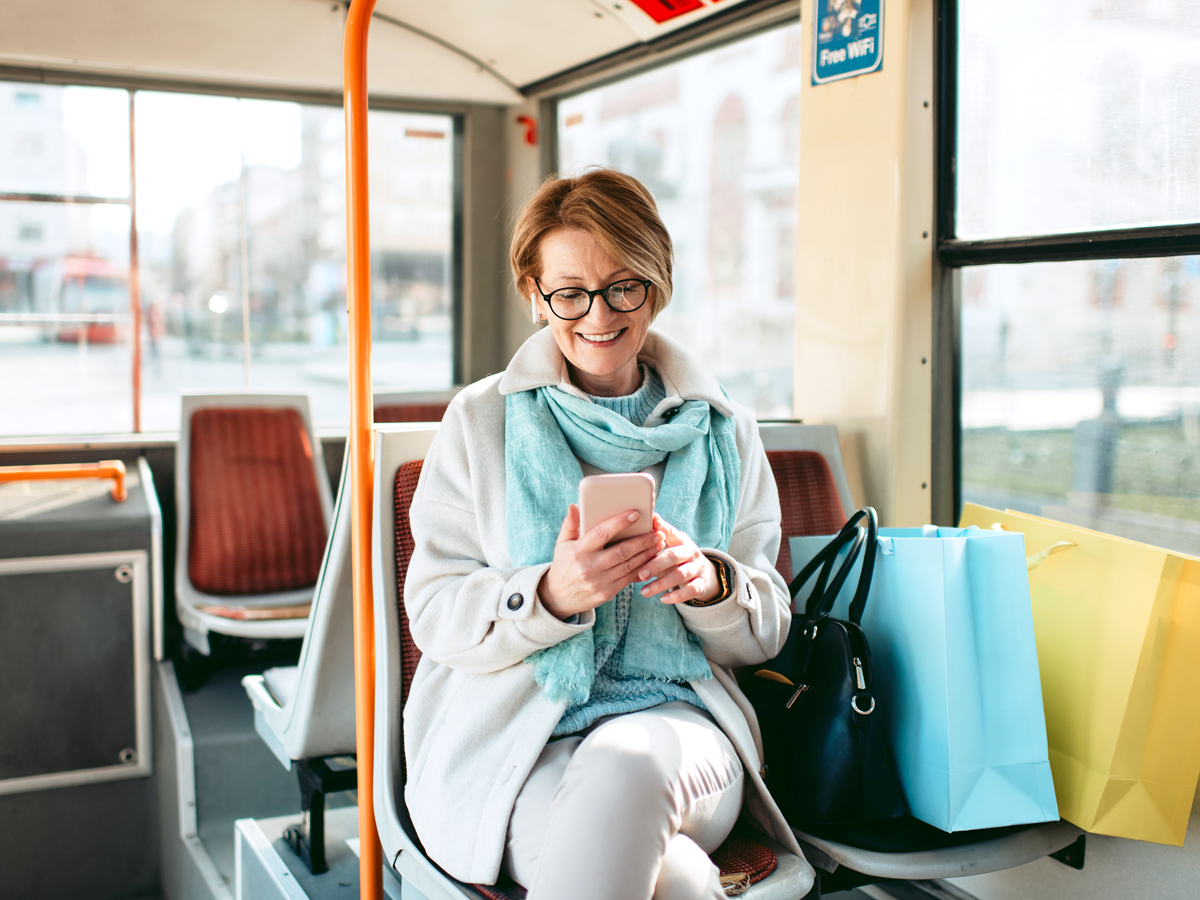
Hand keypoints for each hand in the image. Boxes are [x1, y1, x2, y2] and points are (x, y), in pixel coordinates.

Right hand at [538, 505, 665, 619]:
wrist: (559, 597)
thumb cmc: (563, 565)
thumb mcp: (562, 544)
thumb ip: (570, 525)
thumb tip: (574, 506)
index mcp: (578, 551)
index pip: (601, 533)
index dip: (619, 523)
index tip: (636, 514)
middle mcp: (589, 567)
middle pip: (622, 551)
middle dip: (642, 541)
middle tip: (657, 532)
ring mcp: (599, 581)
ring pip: (628, 565)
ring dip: (646, 554)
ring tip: (658, 543)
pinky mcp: (607, 593)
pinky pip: (628, 578)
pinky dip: (642, 568)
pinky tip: (651, 559)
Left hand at [637, 514, 720, 604]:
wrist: (703, 573)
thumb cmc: (677, 558)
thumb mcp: (669, 547)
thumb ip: (655, 538)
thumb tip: (638, 523)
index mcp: (681, 540)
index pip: (671, 532)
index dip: (661, 528)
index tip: (650, 523)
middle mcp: (691, 551)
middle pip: (673, 555)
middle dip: (656, 565)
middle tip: (640, 574)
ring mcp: (698, 567)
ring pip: (680, 574)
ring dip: (661, 584)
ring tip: (643, 592)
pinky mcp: (702, 583)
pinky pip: (691, 590)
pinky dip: (676, 596)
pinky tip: (663, 599)